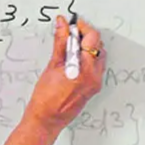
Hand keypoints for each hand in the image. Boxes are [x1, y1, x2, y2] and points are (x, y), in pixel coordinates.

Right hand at [23, 15, 106, 133]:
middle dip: (85, 36)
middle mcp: (94, 76)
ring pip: (98, 56)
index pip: (92, 38)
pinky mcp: (93, 87)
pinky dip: (87, 58)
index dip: (82, 27)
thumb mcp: (52, 65)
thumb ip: (60, 42)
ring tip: (70, 47)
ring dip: (87, 47)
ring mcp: (95, 82)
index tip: (72, 24)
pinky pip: (96, 66)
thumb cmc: (46, 98)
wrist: (46, 119)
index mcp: (85, 69)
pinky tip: (73, 59)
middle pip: (98, 46)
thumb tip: (62, 25)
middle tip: (69, 34)